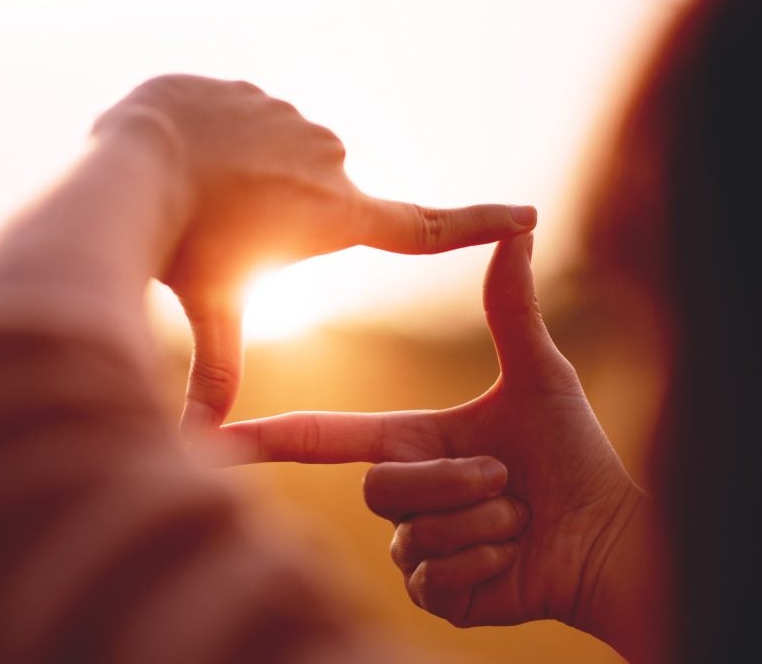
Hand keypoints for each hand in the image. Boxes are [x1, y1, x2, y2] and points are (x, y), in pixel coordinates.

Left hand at [95, 75, 537, 436]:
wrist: (136, 157)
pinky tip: (187, 154)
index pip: (426, 228)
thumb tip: (192, 448)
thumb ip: (215, 374)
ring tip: (198, 192)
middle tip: (221, 227)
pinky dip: (220, 144)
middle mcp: (331, 161)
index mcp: (335, 215)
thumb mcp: (210, 309)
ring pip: (274, 162)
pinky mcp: (260, 91)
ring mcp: (295, 118)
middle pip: (311, 204)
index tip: (526, 215)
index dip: (479, 226)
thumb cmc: (178, 243)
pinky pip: (246, 125)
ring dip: (244, 179)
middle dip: (273, 218)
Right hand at [212, 234, 645, 635]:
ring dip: (480, 522)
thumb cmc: (574, 454)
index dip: (265, 437)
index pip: (323, 438)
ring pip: (411, 534)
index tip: (210, 439)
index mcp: (409, 441)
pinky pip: (433, 578)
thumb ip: (511, 307)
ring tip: (517, 515)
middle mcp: (403, 493)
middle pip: (379, 487)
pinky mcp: (436, 592)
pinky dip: (485, 562)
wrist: (609, 537)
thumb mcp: (538, 375)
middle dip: (453, 480)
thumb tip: (518, 228)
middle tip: (506, 478)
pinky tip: (513, 557)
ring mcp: (414, 547)